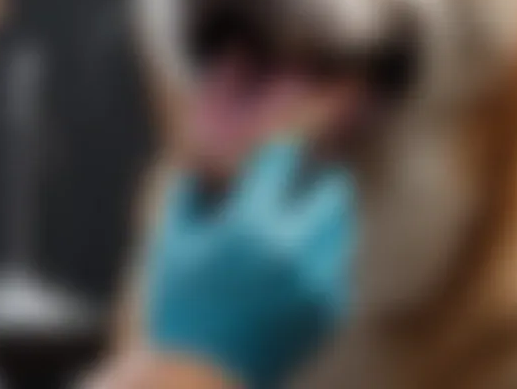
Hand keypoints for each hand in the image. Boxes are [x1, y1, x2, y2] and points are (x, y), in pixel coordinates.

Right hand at [147, 140, 354, 388]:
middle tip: (313, 178)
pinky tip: (305, 258)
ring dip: (329, 215)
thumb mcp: (171, 244)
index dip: (283, 150)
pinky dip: (327, 254)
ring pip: (346, 225)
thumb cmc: (179, 307)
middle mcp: (292, 250)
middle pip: (335, 189)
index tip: (283, 150)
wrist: (201, 382)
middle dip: (323, 179)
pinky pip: (342, 264)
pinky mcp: (331, 310)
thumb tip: (197, 159)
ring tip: (309, 217)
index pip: (284, 161)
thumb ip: (184, 192)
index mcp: (249, 226)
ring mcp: (318, 282)